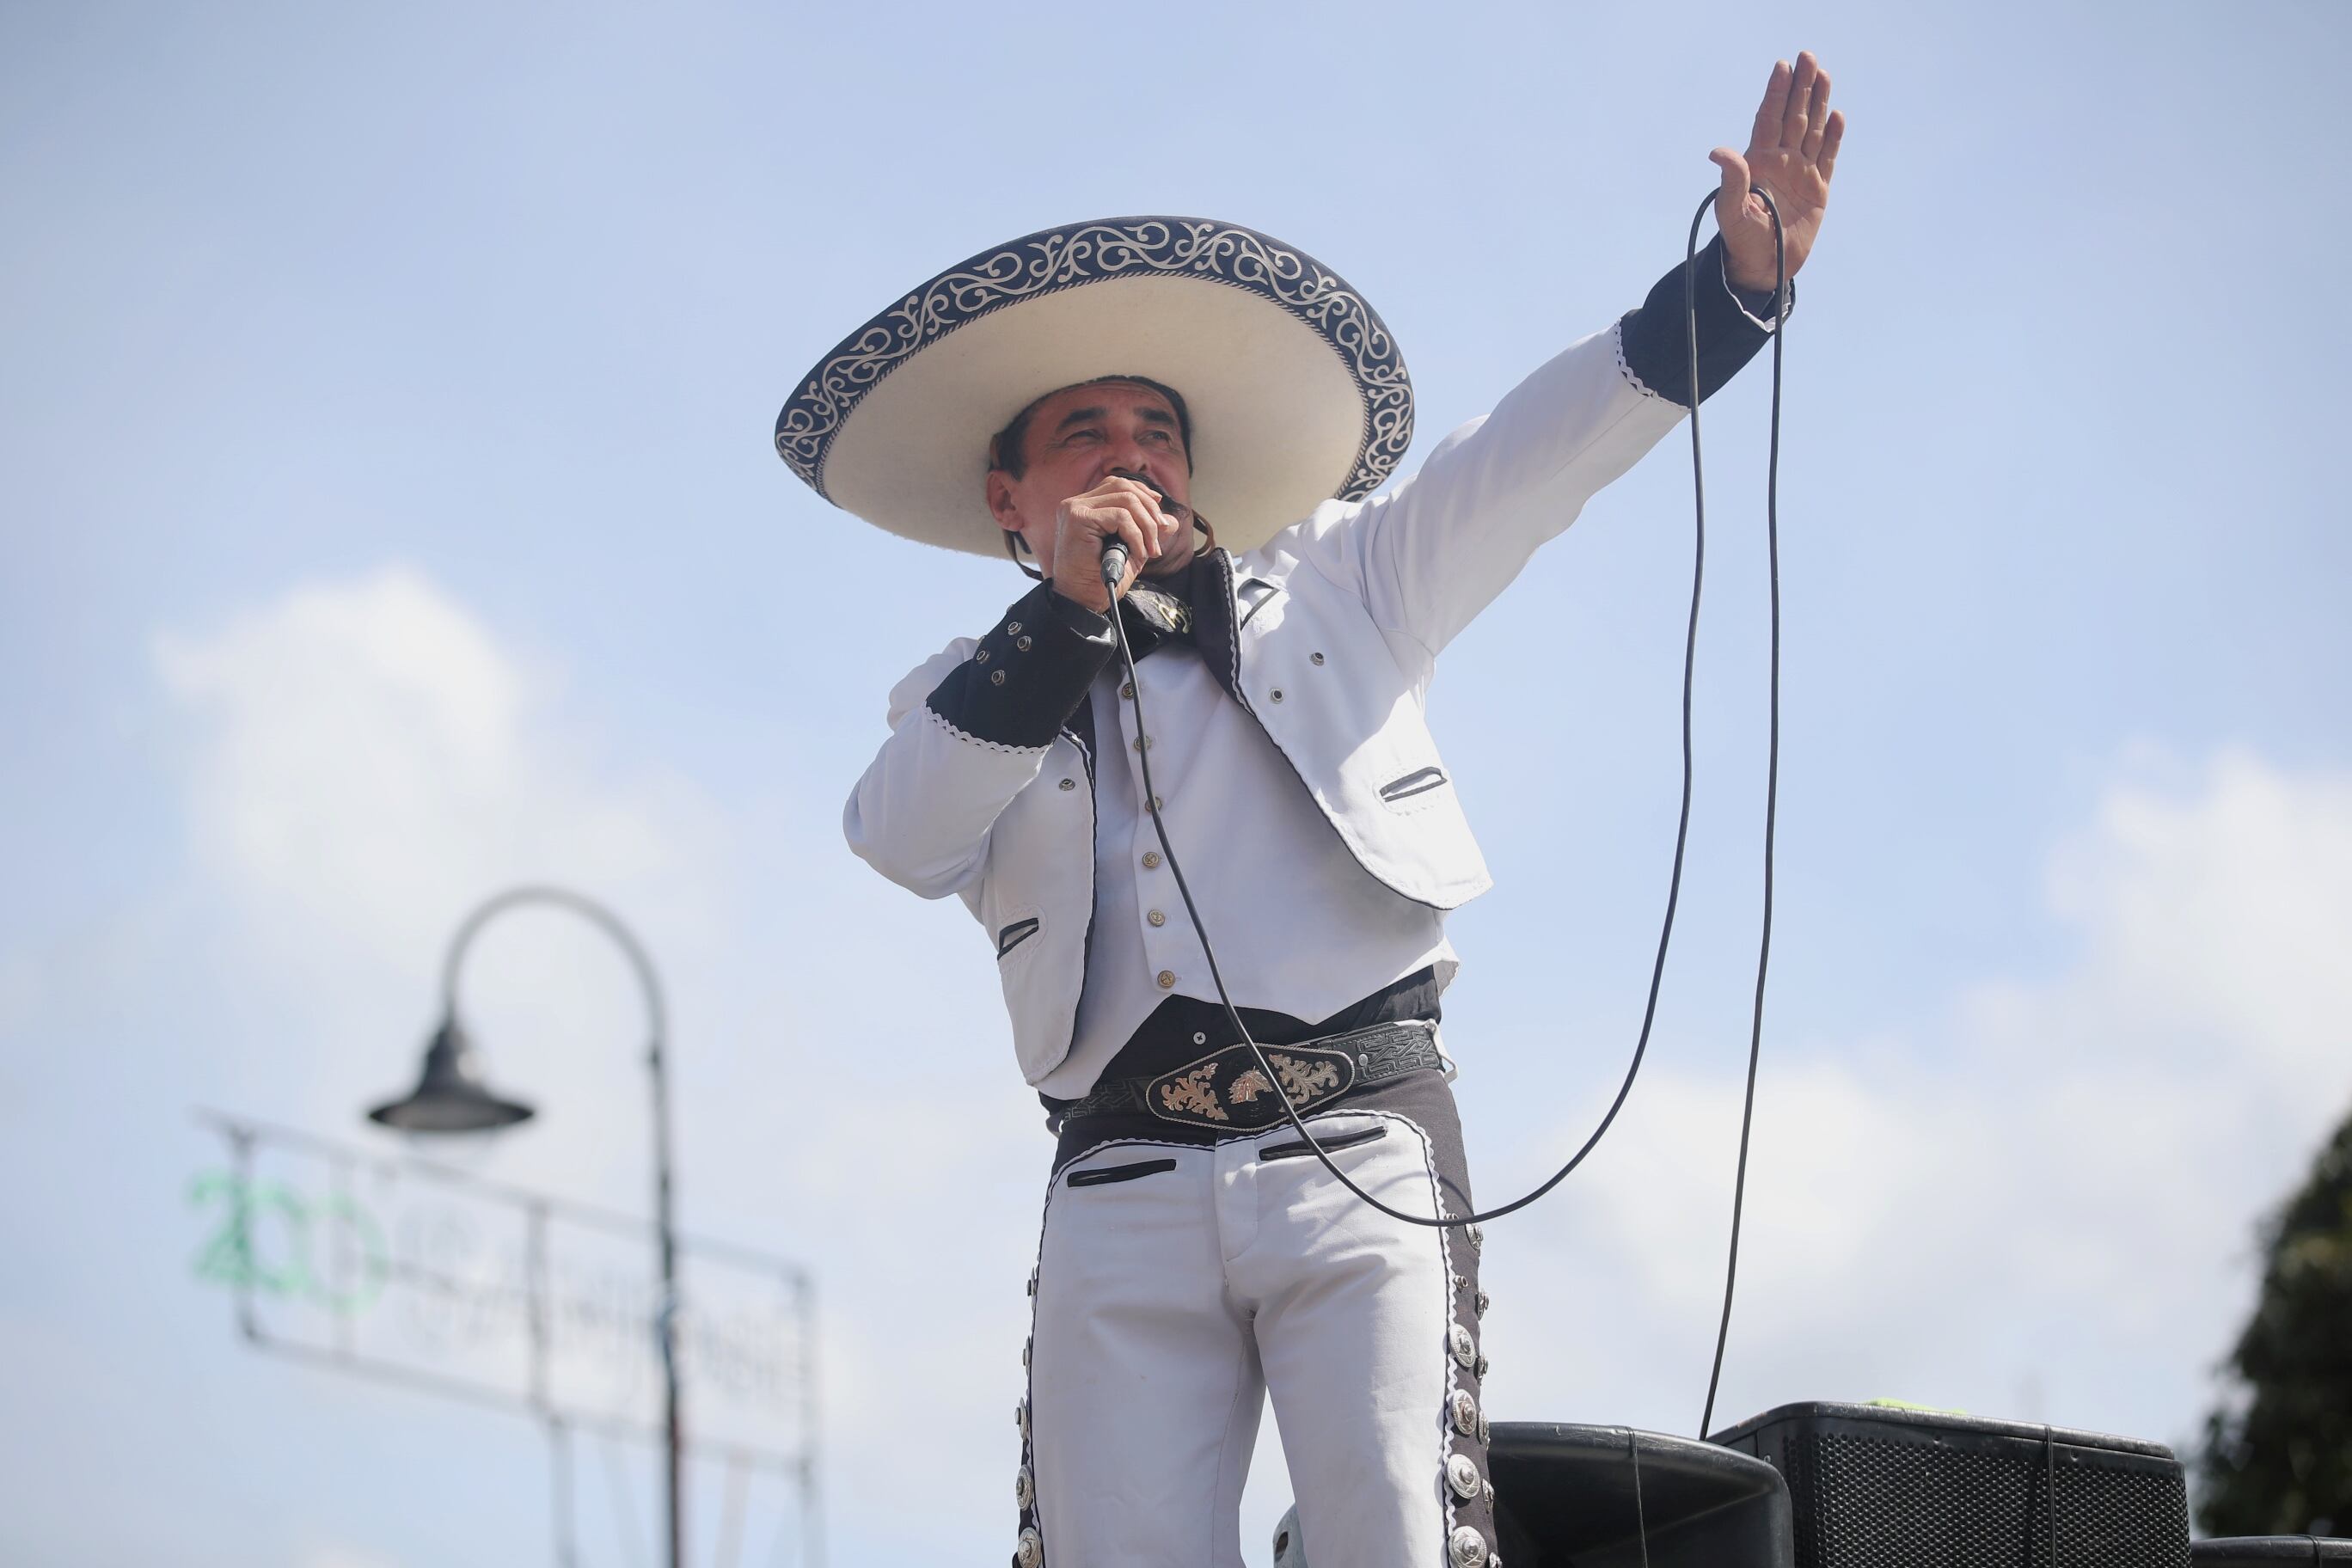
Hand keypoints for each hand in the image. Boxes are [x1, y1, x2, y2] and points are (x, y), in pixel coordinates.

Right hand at [1048, 475, 1181, 615]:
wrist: (1081, 601)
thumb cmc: (1099, 579)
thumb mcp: (1132, 551)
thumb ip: (1148, 532)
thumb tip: (1172, 521)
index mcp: (1085, 506)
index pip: (1118, 484)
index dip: (1143, 494)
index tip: (1159, 516)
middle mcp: (1076, 503)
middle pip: (1124, 487)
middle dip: (1149, 511)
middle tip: (1157, 541)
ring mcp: (1075, 509)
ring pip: (1126, 500)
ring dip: (1146, 526)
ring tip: (1149, 551)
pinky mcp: (1078, 519)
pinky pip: (1121, 517)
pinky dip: (1136, 536)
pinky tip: (1137, 554)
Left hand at [1712, 52, 1844, 294]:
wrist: (1763, 267)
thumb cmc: (1741, 240)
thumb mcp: (1731, 211)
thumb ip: (1730, 181)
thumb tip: (1718, 152)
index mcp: (1758, 162)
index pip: (1768, 119)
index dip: (1775, 93)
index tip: (1782, 67)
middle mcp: (1781, 161)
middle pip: (1793, 116)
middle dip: (1800, 87)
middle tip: (1807, 57)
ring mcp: (1800, 172)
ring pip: (1812, 130)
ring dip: (1818, 103)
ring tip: (1823, 74)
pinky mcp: (1818, 189)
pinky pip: (1827, 156)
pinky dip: (1833, 137)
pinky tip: (1837, 116)